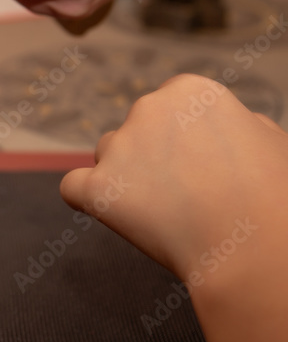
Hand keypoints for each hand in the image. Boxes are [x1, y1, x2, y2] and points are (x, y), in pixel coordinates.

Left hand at [60, 74, 287, 284]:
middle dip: (152, 157)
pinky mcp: (98, 186)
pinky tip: (110, 212)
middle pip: (136, 130)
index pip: (169, 108)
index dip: (183, 140)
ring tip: (165, 212)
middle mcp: (148, 108)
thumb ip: (237, 124)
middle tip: (188, 194)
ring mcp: (119, 146)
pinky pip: (74, 188)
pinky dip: (88, 199)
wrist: (256, 250)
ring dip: (124, 177)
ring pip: (106, 156)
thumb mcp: (271, 142)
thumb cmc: (273, 200)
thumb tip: (228, 125)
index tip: (202, 167)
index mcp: (191, 91)